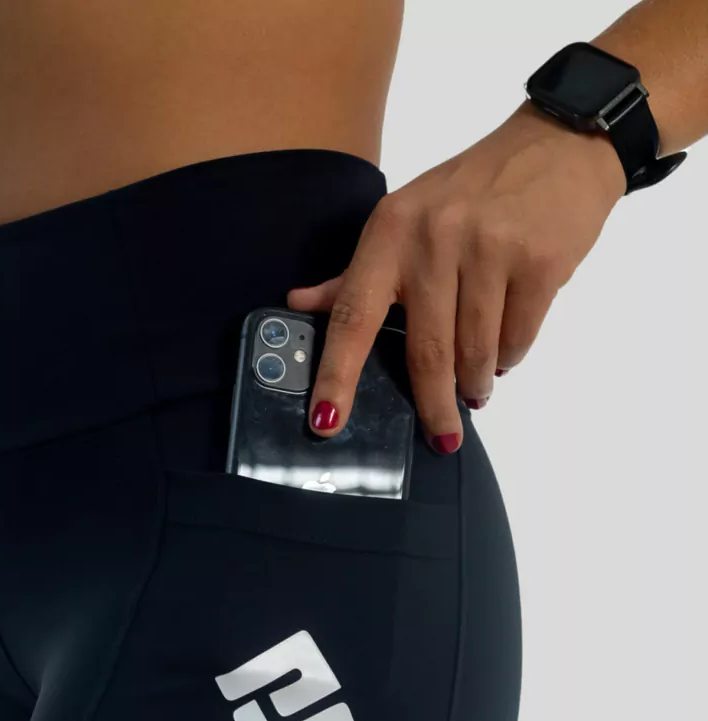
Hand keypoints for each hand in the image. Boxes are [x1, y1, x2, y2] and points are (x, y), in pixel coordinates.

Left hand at [287, 102, 626, 451]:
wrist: (560, 145)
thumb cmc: (473, 191)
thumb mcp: (405, 218)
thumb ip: (355, 273)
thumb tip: (300, 303)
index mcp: (390, 233)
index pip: (353, 316)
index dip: (338, 375)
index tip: (327, 422)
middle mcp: (435, 239)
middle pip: (426, 351)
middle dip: (434, 405)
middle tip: (442, 435)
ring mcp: (489, 249)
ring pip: (476, 353)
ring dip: (476, 382)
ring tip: (477, 387)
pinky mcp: (538, 262)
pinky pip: (517, 338)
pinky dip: (510, 355)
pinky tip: (506, 348)